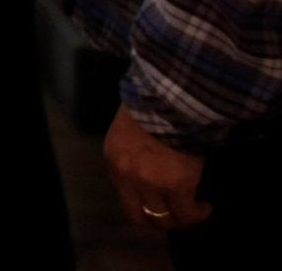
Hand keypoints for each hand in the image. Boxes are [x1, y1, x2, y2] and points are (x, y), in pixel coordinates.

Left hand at [104, 105, 208, 231]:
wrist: (170, 98)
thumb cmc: (151, 108)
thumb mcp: (128, 132)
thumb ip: (133, 156)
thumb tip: (148, 172)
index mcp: (114, 160)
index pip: (123, 197)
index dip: (142, 207)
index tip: (157, 206)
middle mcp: (128, 175)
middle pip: (140, 216)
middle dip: (159, 220)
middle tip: (176, 215)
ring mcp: (151, 183)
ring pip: (165, 219)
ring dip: (181, 219)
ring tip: (194, 210)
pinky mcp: (177, 185)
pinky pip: (188, 212)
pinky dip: (198, 213)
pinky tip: (205, 205)